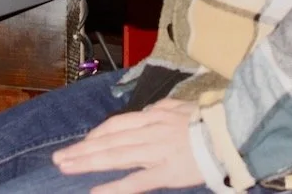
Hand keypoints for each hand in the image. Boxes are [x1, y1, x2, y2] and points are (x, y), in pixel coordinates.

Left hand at [52, 99, 203, 192]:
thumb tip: (147, 112)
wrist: (232, 132)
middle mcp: (149, 133)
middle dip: (82, 150)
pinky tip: (95, 193)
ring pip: (115, 156)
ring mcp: (155, 153)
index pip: (117, 125)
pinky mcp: (165, 173)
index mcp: (153, 117)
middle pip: (109, 141)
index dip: (96, 134)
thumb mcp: (182, 106)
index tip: (82, 143)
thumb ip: (162, 109)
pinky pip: (135, 181)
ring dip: (88, 162)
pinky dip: (113, 188)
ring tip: (66, 168)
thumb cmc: (210, 120)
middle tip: (59, 159)